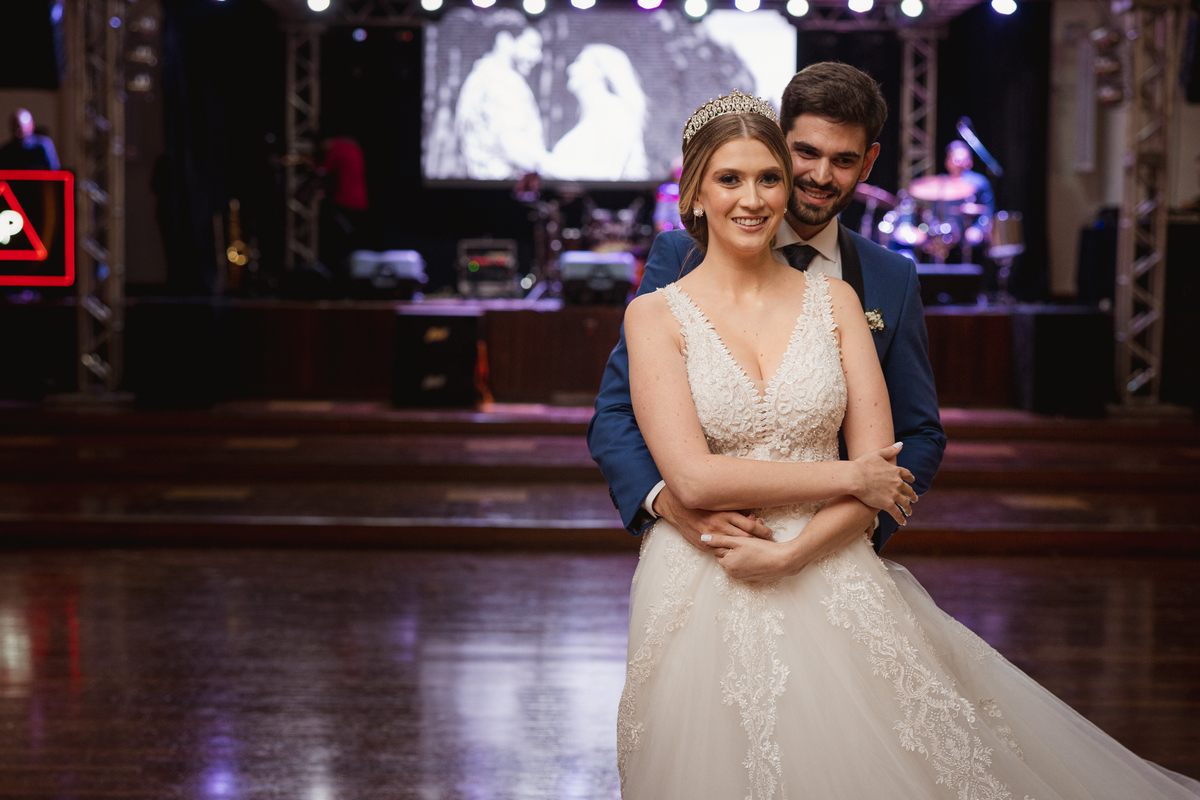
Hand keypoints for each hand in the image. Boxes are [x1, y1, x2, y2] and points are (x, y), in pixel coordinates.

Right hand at [654, 485, 773, 553]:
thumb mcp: (719, 503)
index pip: (750, 525)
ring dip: (746, 549)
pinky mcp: (704, 546)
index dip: (763, 531)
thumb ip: (735, 510)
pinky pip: (721, 553)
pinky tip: (738, 555)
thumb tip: (753, 517)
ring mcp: (711, 537)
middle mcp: (719, 526)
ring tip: (757, 551)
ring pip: (734, 547)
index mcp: (725, 514)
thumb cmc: (701, 504)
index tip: (770, 533)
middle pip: (746, 538)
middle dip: (759, 542)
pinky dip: (730, 554)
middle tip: (769, 544)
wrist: (677, 508)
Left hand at [698, 533, 794, 583]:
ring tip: (756, 541)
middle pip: (730, 555)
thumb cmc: (760, 549)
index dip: (729, 540)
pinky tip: (760, 551)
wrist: (783, 561)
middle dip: (737, 544)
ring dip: (745, 550)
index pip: (720, 550)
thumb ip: (718, 539)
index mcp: (727, 564)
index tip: (739, 533)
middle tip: (749, 535)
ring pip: (740, 559)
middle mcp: (733, 574)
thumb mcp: (737, 541)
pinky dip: (751, 559)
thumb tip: (702, 538)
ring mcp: (744, 577)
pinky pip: (748, 566)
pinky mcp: (754, 578)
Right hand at [852, 443, 917, 525]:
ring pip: (905, 503)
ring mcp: (893, 494)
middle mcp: (897, 483)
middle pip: (908, 490)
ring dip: (908, 508)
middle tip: (914, 499)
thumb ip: (890, 450)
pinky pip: (897, 513)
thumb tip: (901, 444)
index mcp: (895, 471)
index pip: (907, 475)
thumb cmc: (863, 464)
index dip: (910, 478)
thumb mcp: (877, 454)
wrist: (855, 477)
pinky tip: (903, 522)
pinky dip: (901, 518)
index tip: (912, 481)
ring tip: (909, 512)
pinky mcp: (887, 504)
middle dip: (912, 495)